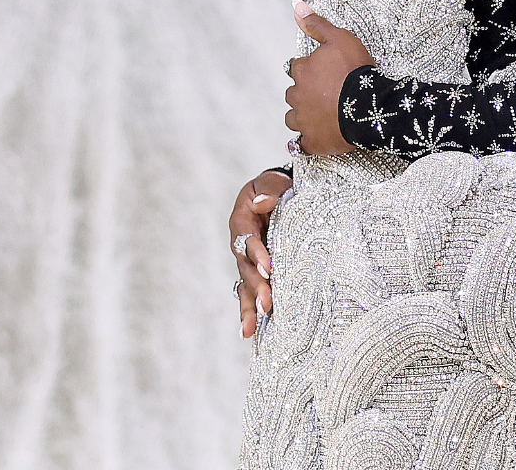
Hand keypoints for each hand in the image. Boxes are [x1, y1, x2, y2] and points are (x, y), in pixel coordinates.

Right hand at [230, 169, 291, 339]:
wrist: (275, 193)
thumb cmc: (274, 188)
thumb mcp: (270, 183)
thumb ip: (269, 191)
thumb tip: (262, 203)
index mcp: (242, 221)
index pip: (248, 239)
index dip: (257, 253)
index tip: (269, 268)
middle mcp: (240, 244)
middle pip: (246, 268)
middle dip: (257, 287)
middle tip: (268, 304)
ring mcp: (246, 260)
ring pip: (245, 285)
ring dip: (250, 306)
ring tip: (251, 329)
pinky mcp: (255, 272)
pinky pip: (250, 292)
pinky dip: (250, 311)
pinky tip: (250, 332)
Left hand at [285, 1, 372, 156]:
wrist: (368, 105)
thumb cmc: (356, 71)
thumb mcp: (340, 39)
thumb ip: (317, 24)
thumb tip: (297, 6)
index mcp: (301, 71)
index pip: (297, 68)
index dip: (312, 70)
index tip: (326, 73)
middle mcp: (297, 95)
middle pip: (293, 93)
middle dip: (305, 93)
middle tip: (327, 94)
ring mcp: (303, 121)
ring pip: (294, 118)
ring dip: (304, 116)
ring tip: (323, 115)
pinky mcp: (312, 142)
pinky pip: (304, 143)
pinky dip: (310, 140)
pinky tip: (320, 136)